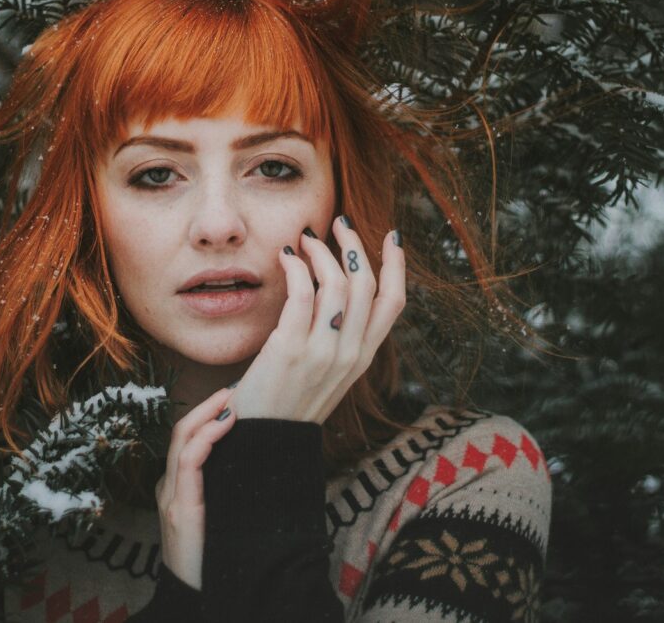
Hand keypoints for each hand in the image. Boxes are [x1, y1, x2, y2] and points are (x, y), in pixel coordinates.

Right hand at [154, 385, 235, 589]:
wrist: (199, 601)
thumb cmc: (218, 562)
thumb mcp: (225, 519)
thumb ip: (232, 492)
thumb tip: (265, 466)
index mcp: (179, 489)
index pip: (187, 440)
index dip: (207, 415)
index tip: (233, 399)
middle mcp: (170, 488)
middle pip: (181, 431)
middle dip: (207, 405)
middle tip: (235, 387)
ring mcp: (171, 497)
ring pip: (182, 439)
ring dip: (208, 413)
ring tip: (232, 397)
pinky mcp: (179, 509)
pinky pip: (188, 461)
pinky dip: (207, 437)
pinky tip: (227, 424)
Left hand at [228, 217, 405, 423]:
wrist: (265, 439)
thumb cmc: (289, 399)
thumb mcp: (328, 371)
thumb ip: (339, 336)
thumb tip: (337, 290)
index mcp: (363, 357)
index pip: (395, 303)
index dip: (397, 265)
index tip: (392, 235)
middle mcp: (350, 353)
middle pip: (366, 284)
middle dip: (354, 245)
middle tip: (338, 224)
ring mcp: (323, 351)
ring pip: (337, 283)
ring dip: (321, 251)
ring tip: (304, 239)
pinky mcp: (291, 349)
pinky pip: (302, 293)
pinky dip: (296, 267)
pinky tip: (285, 257)